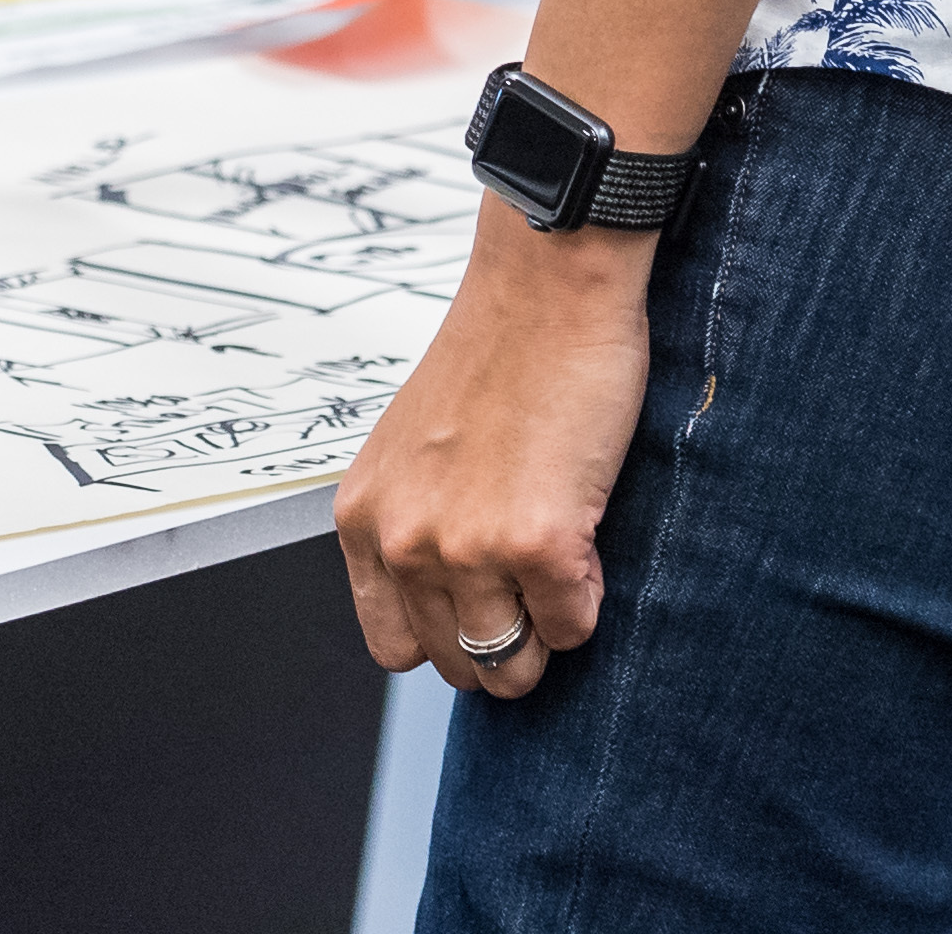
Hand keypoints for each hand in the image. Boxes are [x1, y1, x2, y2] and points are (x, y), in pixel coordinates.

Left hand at [337, 222, 652, 698]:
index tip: (485, 602)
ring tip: (565, 565)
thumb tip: (453, 609)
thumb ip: (418, 525)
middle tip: (536, 589)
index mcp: (362, 519)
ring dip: (547, 632)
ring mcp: (466, 548)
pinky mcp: (536, 543)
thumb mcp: (417, 451)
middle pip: (455, 664)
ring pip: (511, 666)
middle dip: (504, 644)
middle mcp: (401, 542)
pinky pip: (572, 625)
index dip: (449, 634)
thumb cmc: (497, 354)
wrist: (548, 286)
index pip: (393, 646)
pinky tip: (587, 536)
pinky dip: (589, 600)